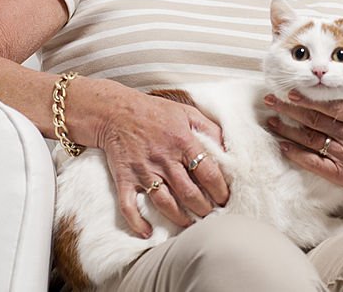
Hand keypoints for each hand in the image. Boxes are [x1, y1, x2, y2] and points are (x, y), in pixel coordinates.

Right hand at [96, 87, 229, 237]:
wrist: (116, 111)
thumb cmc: (154, 112)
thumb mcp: (187, 112)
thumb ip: (209, 129)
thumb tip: (226, 149)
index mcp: (183, 142)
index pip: (208, 173)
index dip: (220, 190)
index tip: (225, 198)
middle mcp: (164, 159)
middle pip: (189, 193)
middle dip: (204, 208)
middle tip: (212, 215)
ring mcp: (144, 171)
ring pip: (165, 203)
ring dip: (180, 218)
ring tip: (191, 225)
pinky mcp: (125, 178)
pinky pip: (129, 206)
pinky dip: (137, 222)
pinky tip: (147, 232)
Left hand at [263, 90, 342, 207]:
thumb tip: (327, 84)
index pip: (332, 106)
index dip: (309, 100)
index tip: (290, 92)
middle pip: (317, 121)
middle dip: (291, 110)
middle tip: (272, 101)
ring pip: (312, 140)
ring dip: (288, 130)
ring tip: (271, 121)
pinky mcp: (341, 173)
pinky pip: (314, 162)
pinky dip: (297, 154)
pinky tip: (284, 146)